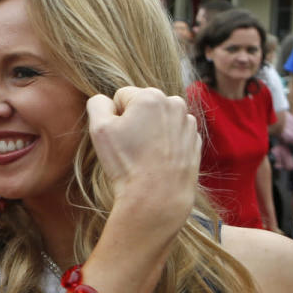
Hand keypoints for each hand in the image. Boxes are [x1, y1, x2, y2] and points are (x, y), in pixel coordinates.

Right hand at [87, 86, 200, 229]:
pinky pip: (173, 134)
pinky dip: (165, 143)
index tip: (118, 136)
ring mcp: (188, 123)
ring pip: (159, 120)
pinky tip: (158, 160)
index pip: (121, 96)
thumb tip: (105, 100)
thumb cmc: (126, 162)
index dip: (114, 116)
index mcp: (150, 96)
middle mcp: (174, 103)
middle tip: (130, 147)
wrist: (157, 196)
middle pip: (142, 105)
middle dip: (135, 120)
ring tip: (144, 155)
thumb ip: (97, 104)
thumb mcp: (99, 129)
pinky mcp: (195, 140)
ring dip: (150, 131)